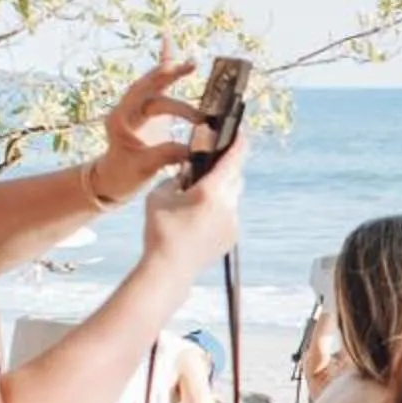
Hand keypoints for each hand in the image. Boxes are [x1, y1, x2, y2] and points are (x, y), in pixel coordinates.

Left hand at [93, 44, 206, 202]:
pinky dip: (163, 64)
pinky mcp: (146, 109)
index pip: (153, 105)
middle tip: (191, 66)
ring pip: (153, 82)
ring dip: (170, 70)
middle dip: (170, 75)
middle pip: (150, 85)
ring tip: (190, 62)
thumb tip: (194, 148)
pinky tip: (168, 42)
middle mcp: (128, 109)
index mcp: (123, 120)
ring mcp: (137, 107)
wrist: (113, 177)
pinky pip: (154, 83)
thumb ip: (166, 155)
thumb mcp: (143, 168)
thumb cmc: (124, 174)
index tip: (202, 121)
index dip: (179, 109)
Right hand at [140, 130, 244, 271]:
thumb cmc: (160, 229)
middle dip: (227, 169)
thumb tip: (186, 176)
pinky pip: (229, 215)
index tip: (242, 134)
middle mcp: (228, 205)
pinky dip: (219, 210)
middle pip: (236, 178)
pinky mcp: (232, 236)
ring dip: (221, 191)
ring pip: (232, 198)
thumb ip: (175, 179)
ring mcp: (233, 222)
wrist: (170, 269)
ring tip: (200, 194)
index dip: (239, 144)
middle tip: (212, 164)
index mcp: (211, 191)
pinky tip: (200, 217)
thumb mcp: (159, 195)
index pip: (233, 160)